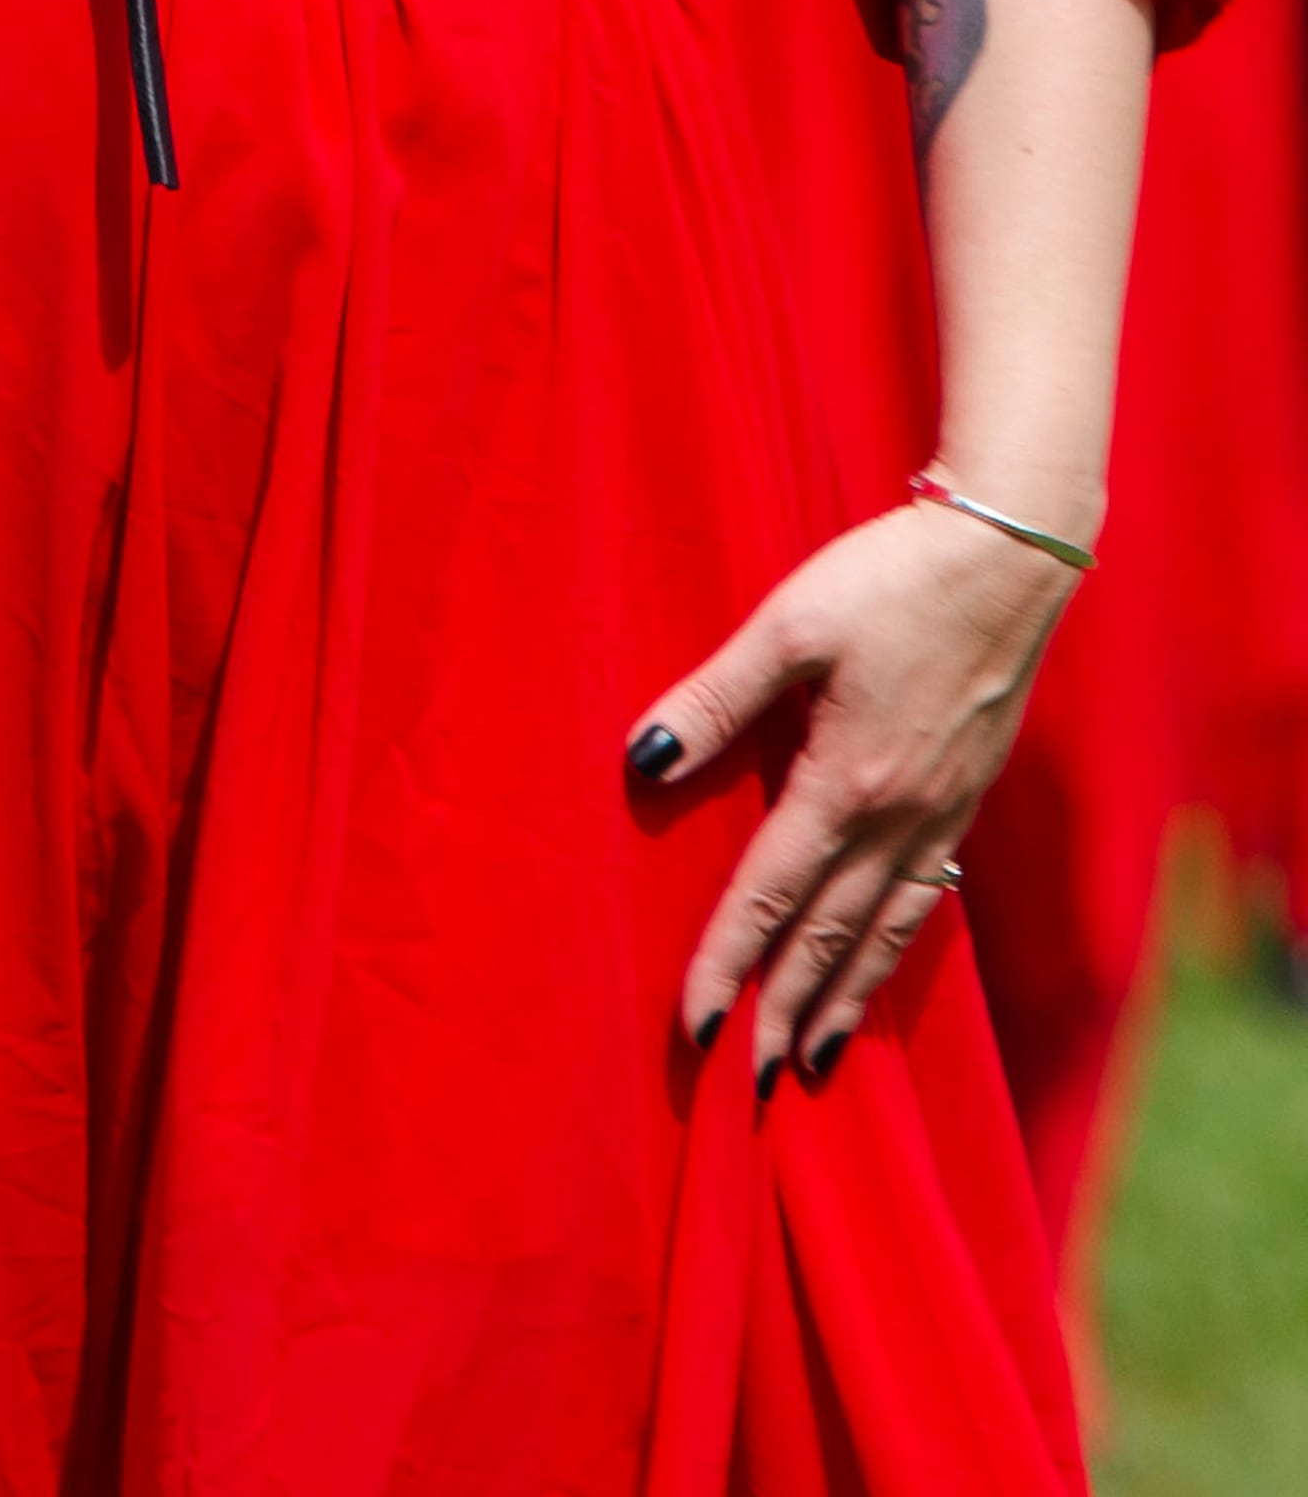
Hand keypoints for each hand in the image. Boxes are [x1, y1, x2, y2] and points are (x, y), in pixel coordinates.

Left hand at [626, 494, 1075, 1082]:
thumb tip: (641, 762)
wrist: (1007, 560)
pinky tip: (880, 968)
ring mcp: (938, 814)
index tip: (694, 1031)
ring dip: (843, 1001)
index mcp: (843, 783)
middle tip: (748, 1088)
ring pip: (881, 935)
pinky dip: (894, 952)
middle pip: (826, 939)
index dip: (726, 966)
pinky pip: (923, 900)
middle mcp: (895, 818)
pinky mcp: (964, 797)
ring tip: (814, 1066)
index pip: (768, 899)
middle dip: (784, 1015)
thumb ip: (715, 700)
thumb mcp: (787, 628)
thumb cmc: (886, 580)